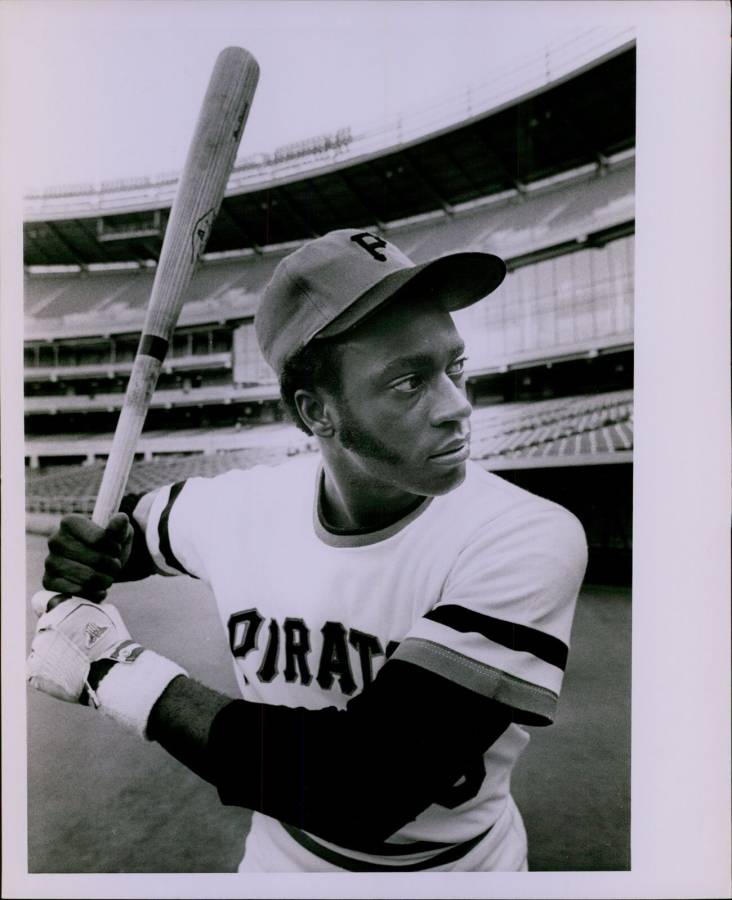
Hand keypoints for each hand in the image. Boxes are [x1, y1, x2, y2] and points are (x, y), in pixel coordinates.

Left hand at [27, 596, 186, 738]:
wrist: (111, 673)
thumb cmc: (113, 640)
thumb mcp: (106, 610)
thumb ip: (87, 606)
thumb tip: (84, 608)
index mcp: (58, 607)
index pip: (39, 600)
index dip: (49, 608)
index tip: (60, 618)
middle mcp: (43, 626)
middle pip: (44, 628)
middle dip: (56, 634)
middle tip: (77, 645)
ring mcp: (37, 649)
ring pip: (42, 649)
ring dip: (55, 653)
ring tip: (77, 662)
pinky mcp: (33, 671)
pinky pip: (39, 669)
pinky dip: (51, 672)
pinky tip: (69, 674)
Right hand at [43, 513, 133, 602]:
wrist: (100, 564)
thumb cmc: (110, 544)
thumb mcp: (120, 533)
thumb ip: (121, 526)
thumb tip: (121, 519)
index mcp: (70, 522)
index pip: (99, 539)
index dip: (115, 548)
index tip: (116, 548)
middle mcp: (55, 540)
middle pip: (95, 560)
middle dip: (113, 566)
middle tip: (115, 566)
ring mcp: (50, 562)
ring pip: (87, 578)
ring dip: (105, 580)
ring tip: (108, 577)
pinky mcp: (48, 582)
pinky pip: (76, 593)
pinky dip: (93, 594)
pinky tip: (99, 590)